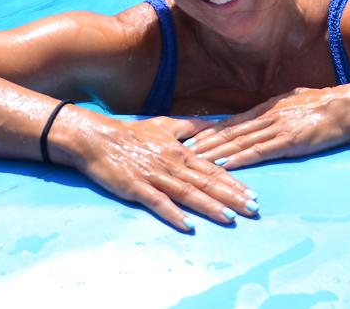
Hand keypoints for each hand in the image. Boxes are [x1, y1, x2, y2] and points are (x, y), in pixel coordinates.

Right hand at [49, 110, 258, 231]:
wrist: (96, 138)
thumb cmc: (131, 134)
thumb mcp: (164, 125)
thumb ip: (189, 128)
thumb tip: (211, 126)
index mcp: (180, 151)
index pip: (212, 169)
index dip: (234, 182)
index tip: (252, 194)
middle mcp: (172, 164)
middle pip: (206, 182)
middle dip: (231, 197)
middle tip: (252, 209)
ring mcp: (154, 176)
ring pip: (187, 193)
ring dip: (209, 206)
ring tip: (229, 217)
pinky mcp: (136, 188)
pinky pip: (158, 202)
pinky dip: (173, 213)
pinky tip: (188, 225)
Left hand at [185, 85, 349, 169]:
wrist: (346, 107)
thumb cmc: (325, 104)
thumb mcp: (295, 102)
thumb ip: (277, 111)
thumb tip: (265, 116)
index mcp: (268, 108)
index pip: (233, 122)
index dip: (210, 131)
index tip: (192, 137)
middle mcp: (267, 116)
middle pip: (230, 131)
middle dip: (205, 142)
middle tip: (182, 150)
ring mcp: (276, 128)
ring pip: (239, 142)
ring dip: (215, 152)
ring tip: (196, 159)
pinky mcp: (288, 141)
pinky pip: (258, 152)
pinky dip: (239, 159)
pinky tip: (225, 165)